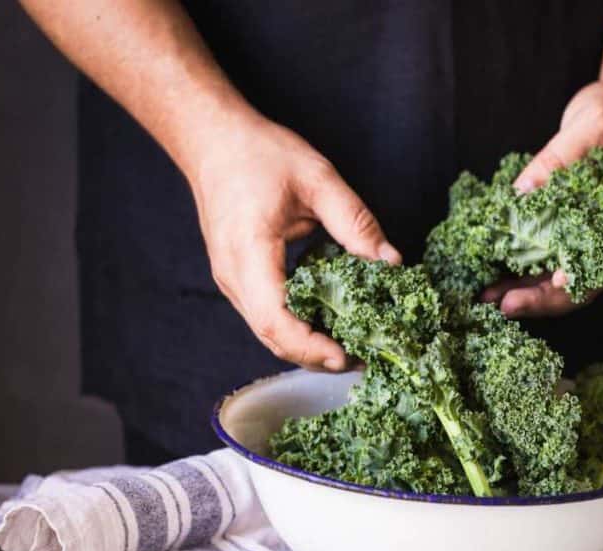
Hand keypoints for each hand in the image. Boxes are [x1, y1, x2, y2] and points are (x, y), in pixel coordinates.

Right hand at [187, 116, 400, 370]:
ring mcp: (232, 281)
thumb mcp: (317, 179)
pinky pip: (267, 316)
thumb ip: (355, 222)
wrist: (211, 140)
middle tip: (363, 358)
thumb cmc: (258, 153)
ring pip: (268, 332)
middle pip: (272, 337)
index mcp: (249, 252)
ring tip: (352, 346)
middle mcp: (234, 276)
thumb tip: (391, 263)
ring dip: (308, 346)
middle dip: (316, 355)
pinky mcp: (238, 280)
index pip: (275, 319)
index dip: (310, 346)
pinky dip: (298, 328)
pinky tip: (329, 324)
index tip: (345, 355)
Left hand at [488, 78, 602, 317]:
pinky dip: (519, 265)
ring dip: (524, 288)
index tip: (550, 284)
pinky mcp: (568, 222)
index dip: (577, 283)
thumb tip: (521, 193)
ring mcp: (588, 231)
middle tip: (503, 305)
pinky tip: (493, 273)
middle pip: (578, 283)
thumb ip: (559, 158)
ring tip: (488, 296)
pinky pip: (544, 252)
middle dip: (540, 298)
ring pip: (558, 274)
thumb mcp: (593, 124)